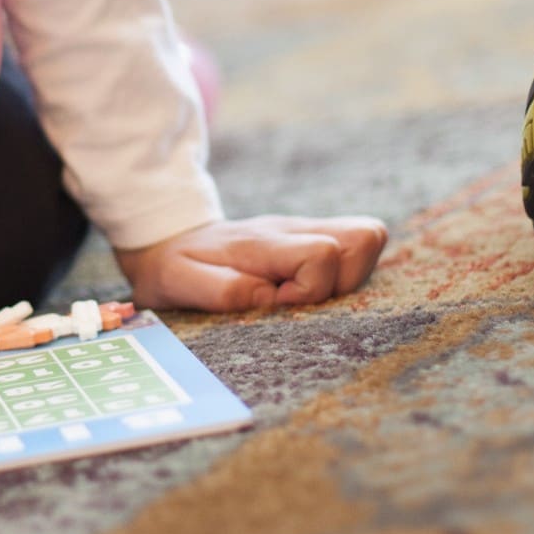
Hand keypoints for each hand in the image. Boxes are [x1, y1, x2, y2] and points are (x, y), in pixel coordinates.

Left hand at [114, 215, 388, 311]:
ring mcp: (305, 230)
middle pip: (364, 237)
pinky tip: (311, 288)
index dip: (311, 290)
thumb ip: (220, 290)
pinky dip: (346, 272)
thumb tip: (269, 296)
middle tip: (299, 301)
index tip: (279, 304)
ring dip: (350, 277)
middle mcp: (292, 229)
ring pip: (367, 237)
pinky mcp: (311, 238)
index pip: (323, 254)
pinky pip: (355, 245)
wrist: (165, 238)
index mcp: (263, 242)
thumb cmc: (172, 267)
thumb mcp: (176, 282)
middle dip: (344, 283)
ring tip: (306, 295)